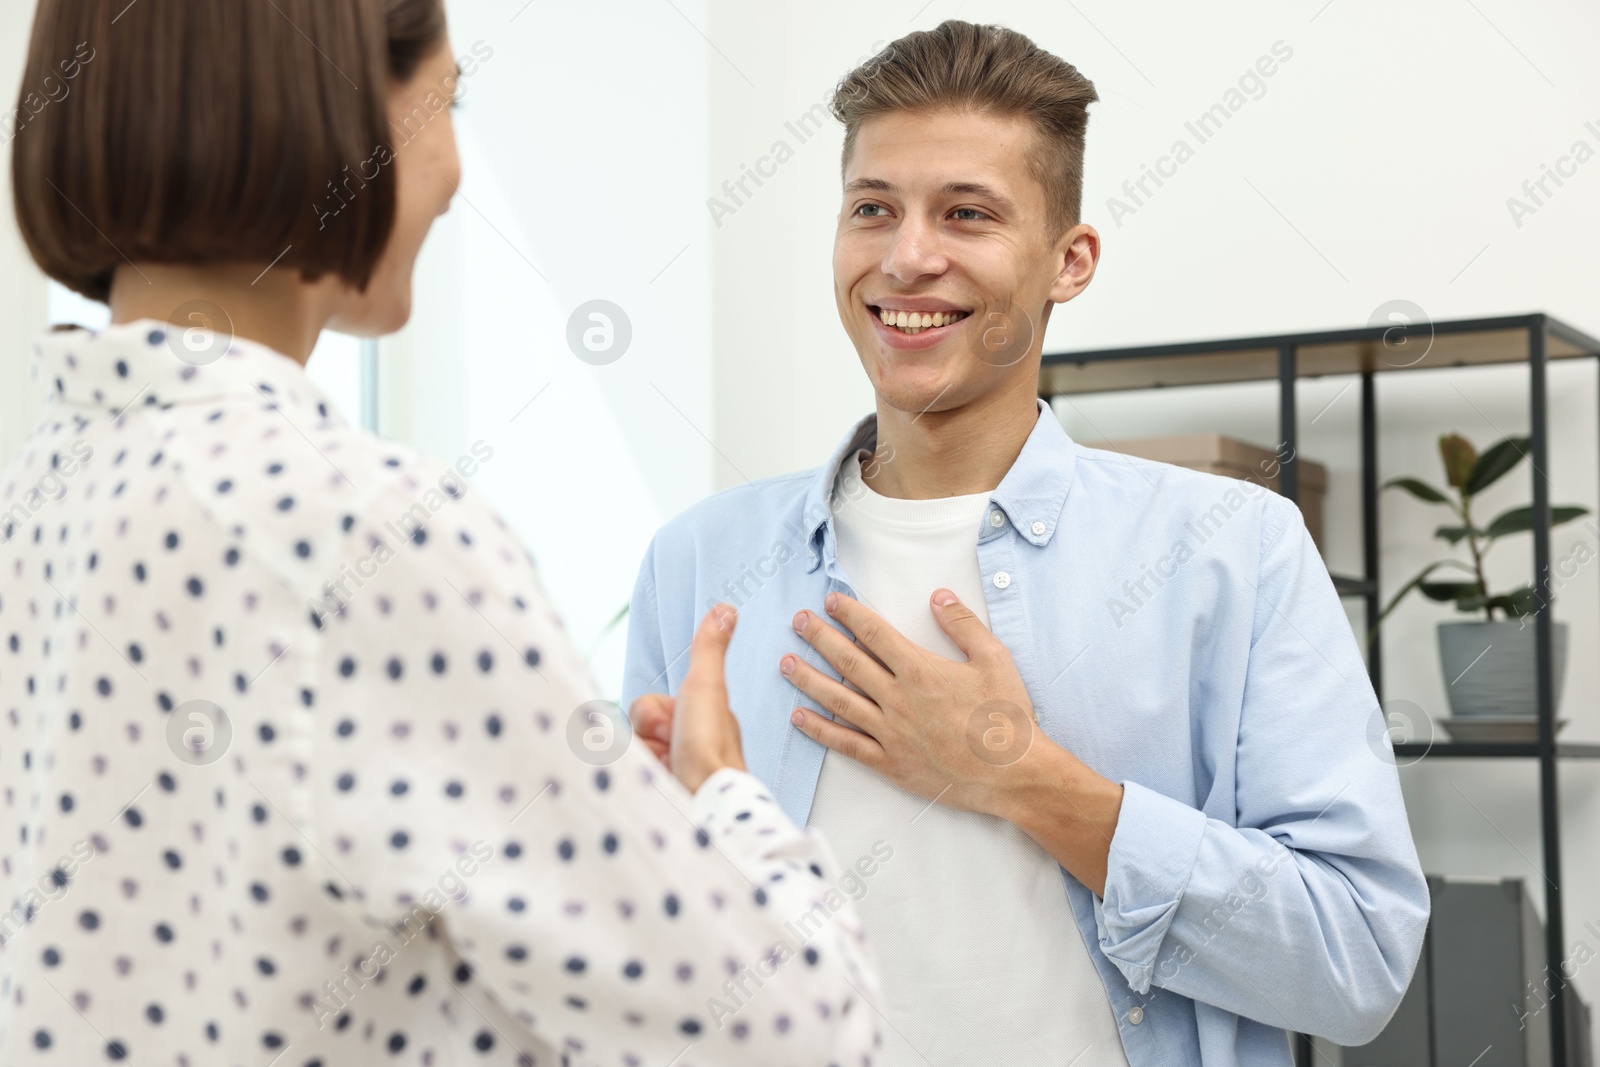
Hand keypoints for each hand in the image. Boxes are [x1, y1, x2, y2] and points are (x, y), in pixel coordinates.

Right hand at [631, 604, 746, 793]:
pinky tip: (660, 788)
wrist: (706, 802)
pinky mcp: (659, 794)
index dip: (653, 716)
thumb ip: (708, 649)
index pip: (646, 707)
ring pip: (631, 754)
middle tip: (671, 751)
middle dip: (646, 739)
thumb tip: (725, 608)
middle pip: (635, 730)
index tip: (676, 727)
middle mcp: (685, 743)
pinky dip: (639, 781)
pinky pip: (629, 778)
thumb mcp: (707, 687)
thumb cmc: (710, 747)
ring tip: (668, 773)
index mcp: (697, 718)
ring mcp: (672, 771)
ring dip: (644, 761)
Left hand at [783, 589, 1044, 815]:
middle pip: (848, 661)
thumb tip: (939, 595)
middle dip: (819, 637)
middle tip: (798, 621)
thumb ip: (963, 624)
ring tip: (786, 663)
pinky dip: (820, 731)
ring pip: (839, 700)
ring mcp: (890, 733)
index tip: (830, 602)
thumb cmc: (1006, 717)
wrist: (1012, 774)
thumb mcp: (994, 659)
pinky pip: (847, 745)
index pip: (874, 633)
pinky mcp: (890, 763)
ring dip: (809, 679)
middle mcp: (898, 699)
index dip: (849, 614)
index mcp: (920, 670)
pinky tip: (799, 717)